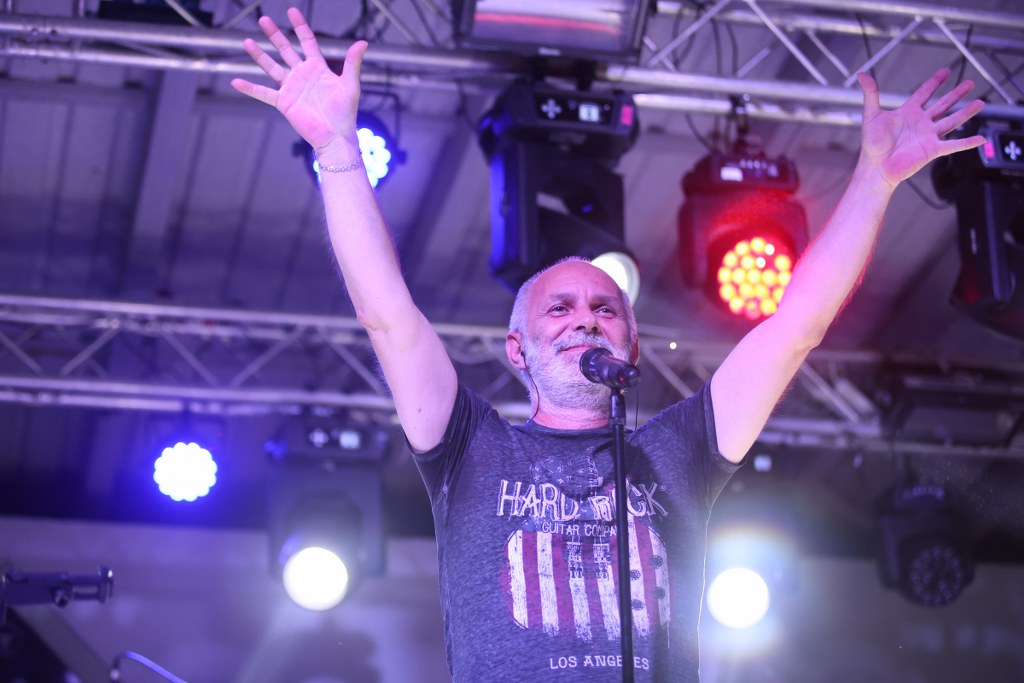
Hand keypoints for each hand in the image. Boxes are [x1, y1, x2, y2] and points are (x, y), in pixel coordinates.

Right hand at [230, 7, 366, 156]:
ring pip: (271, 68)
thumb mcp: (350, 85)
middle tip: (263, 19)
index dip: (299, 27)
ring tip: (247, 41)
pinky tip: (236, 81)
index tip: (291, 11)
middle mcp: (302, 75)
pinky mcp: (283, 102)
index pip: (307, 42)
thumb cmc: (345, 112)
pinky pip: (263, 94)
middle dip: (275, 35)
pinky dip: (250, 88)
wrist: (335, 136)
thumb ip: (352, 63)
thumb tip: (363, 42)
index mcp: (318, 68)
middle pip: (285, 50)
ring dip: (259, 55)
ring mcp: (291, 88)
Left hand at [857, 68, 985, 187]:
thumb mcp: (871, 115)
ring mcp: (928, 136)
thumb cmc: (871, 145)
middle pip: (943, 105)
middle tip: (970, 83)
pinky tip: (981, 139)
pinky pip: (954, 145)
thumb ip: (871, 94)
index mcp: (908, 113)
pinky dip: (967, 143)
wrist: (876, 167)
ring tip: (981, 103)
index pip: (924, 93)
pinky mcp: (933, 150)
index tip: (945, 71)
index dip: (935, 82)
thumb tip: (862, 74)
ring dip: (966, 112)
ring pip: (952, 121)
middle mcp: (921, 123)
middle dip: (956, 94)